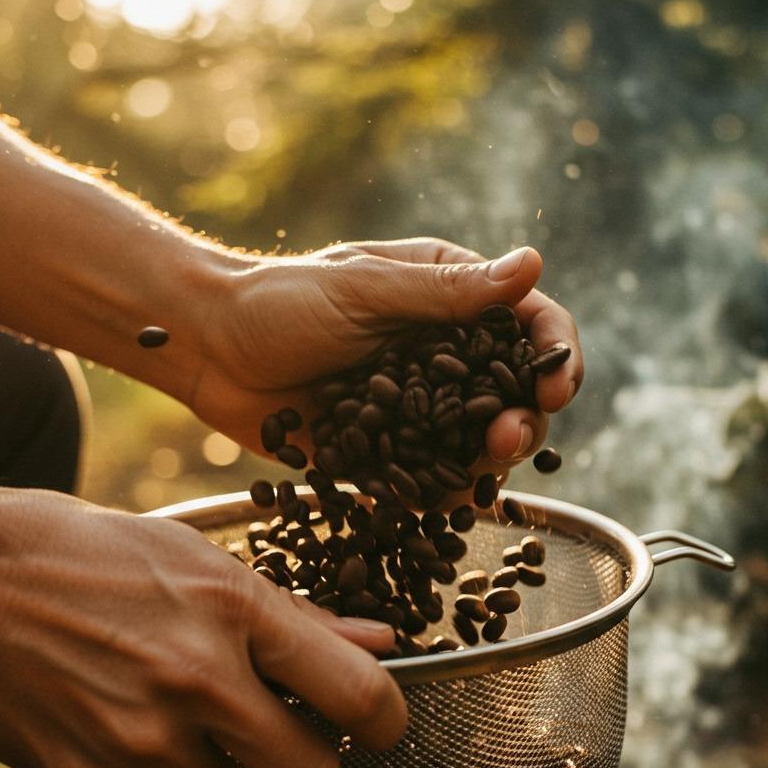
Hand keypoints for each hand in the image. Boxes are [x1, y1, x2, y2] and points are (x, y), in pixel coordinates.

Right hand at [0, 484, 404, 767]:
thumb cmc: (73, 550)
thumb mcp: (189, 556)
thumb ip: (292, 614)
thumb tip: (374, 640)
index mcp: (233, 609)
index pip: (358, 694)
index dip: (387, 721)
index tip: (380, 726)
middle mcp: (197, 680)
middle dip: (305, 759)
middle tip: (274, 725)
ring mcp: (141, 738)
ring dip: (212, 762)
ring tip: (161, 701)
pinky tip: (109, 715)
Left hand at [188, 238, 581, 478]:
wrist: (211, 350)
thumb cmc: (279, 300)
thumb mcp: (364, 287)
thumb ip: (446, 290)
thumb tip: (534, 262)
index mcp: (450, 299)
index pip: (528, 324)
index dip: (556, 355)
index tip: (556, 387)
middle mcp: (443, 357)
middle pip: (514, 394)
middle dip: (526, 419)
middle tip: (508, 438)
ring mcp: (417, 409)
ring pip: (478, 443)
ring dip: (491, 461)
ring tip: (482, 471)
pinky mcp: (387, 452)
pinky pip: (429, 480)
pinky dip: (445, 495)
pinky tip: (448, 505)